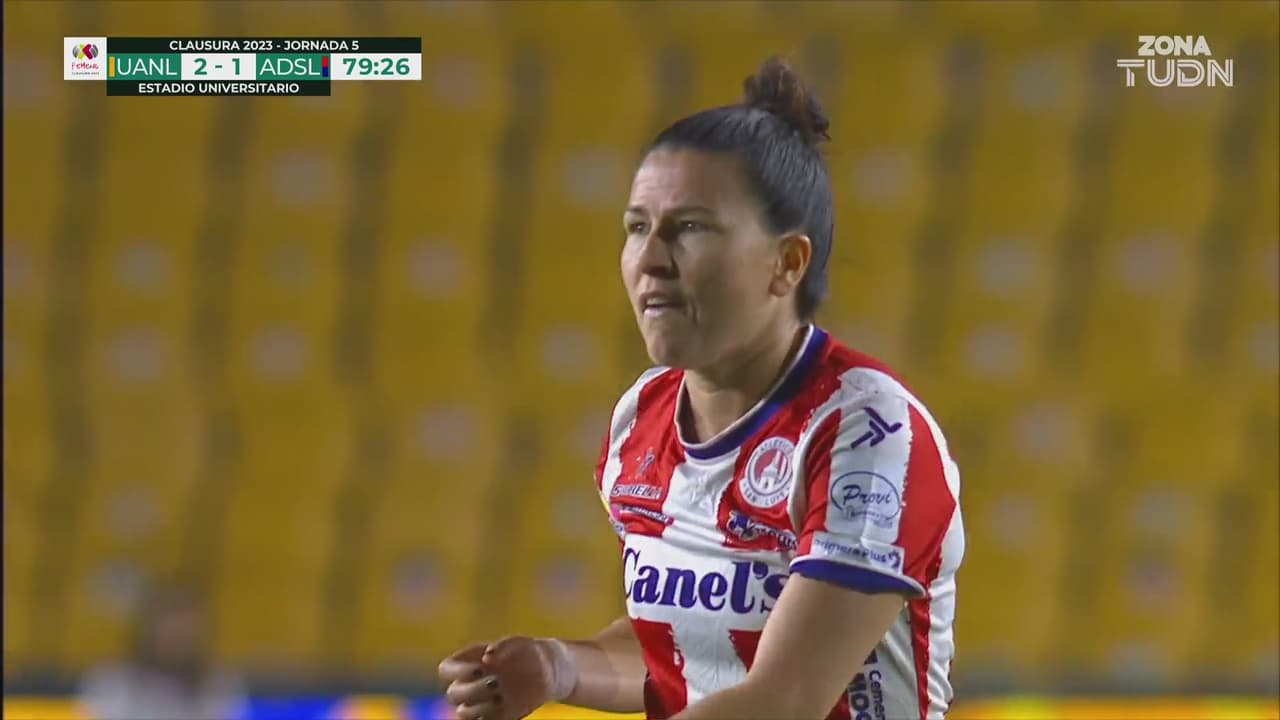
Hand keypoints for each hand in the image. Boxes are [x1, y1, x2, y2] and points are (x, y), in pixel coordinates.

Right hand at [438, 636, 563, 719]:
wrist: (544, 670)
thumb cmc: (526, 652)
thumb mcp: (518, 643)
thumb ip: (502, 646)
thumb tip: (487, 657)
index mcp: (468, 662)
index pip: (446, 669)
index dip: (458, 671)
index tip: (480, 669)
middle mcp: (468, 683)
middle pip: (453, 694)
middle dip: (473, 690)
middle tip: (497, 683)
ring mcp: (479, 702)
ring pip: (463, 713)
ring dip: (479, 708)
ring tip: (502, 697)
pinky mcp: (492, 717)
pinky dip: (487, 718)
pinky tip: (504, 708)